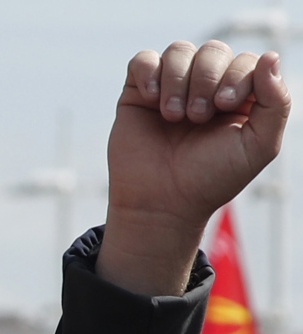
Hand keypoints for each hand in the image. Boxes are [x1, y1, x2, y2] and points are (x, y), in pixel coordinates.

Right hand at [102, 41, 288, 295]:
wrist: (161, 204)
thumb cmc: (210, 180)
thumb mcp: (259, 146)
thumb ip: (276, 103)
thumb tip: (270, 56)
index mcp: (239, 96)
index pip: (246, 61)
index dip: (237, 76)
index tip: (225, 106)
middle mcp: (206, 87)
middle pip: (213, 50)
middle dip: (206, 79)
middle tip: (197, 117)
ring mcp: (170, 89)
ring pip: (179, 50)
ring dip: (178, 80)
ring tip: (173, 116)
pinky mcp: (137, 94)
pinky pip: (143, 60)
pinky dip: (148, 72)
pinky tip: (151, 98)